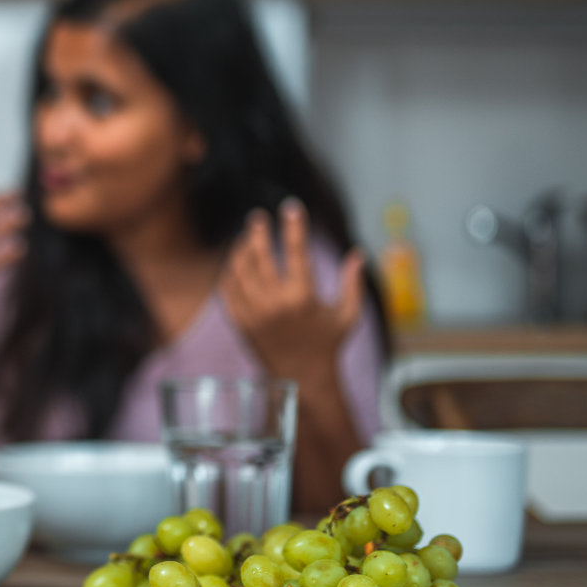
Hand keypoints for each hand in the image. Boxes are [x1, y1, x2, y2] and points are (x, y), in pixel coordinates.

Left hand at [219, 199, 363, 384]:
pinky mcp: (240, 322)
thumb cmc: (328, 345)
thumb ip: (352, 284)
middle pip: (260, 256)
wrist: (301, 378)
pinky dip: (230, 273)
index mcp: (302, 297)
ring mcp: (253, 313)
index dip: (294, 227)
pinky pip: (228, 290)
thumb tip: (358, 255)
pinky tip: (236, 263)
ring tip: (246, 238)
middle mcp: (274, 303)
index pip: (297, 252)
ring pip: (239, 270)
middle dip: (257, 232)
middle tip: (257, 218)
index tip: (291, 208)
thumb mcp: (347, 316)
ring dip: (240, 250)